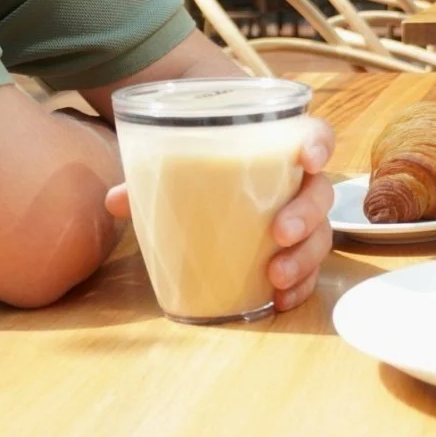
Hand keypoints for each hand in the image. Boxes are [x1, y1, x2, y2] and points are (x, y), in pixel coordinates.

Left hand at [104, 118, 336, 310]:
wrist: (209, 179)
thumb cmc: (203, 166)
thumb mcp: (178, 168)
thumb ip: (150, 181)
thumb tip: (114, 201)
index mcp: (277, 150)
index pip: (315, 136)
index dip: (319, 144)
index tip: (310, 159)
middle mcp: (297, 184)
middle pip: (320, 194)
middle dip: (306, 215)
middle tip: (279, 233)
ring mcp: (301, 221)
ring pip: (320, 236)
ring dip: (304, 258)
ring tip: (275, 277)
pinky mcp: (295, 253)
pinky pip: (310, 271)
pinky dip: (300, 286)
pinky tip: (280, 300)